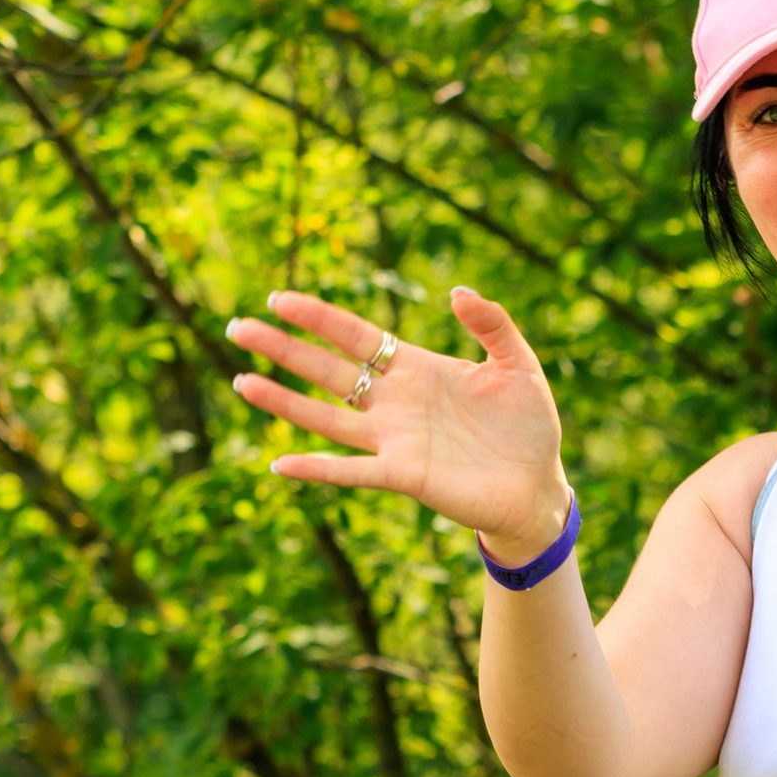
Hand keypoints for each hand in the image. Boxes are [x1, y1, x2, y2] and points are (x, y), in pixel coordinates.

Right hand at [227, 286, 572, 560]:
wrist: (539, 486)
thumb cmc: (529, 426)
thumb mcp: (519, 365)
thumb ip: (492, 324)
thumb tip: (456, 291)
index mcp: (418, 369)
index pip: (357, 336)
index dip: (319, 318)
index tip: (278, 299)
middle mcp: (396, 402)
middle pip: (328, 370)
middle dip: (284, 349)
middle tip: (238, 328)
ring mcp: (394, 440)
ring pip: (327, 417)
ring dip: (284, 402)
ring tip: (242, 382)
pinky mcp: (404, 476)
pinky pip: (352, 472)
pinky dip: (318, 469)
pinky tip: (281, 463)